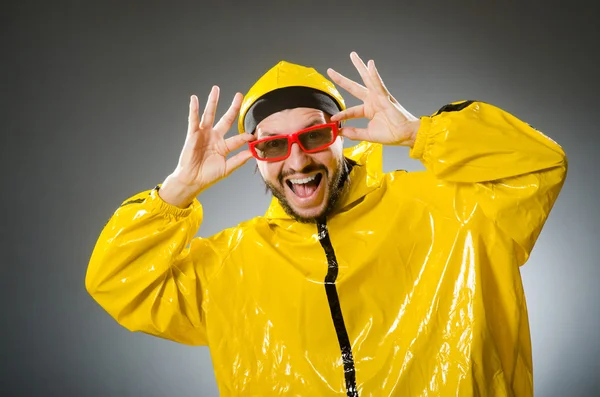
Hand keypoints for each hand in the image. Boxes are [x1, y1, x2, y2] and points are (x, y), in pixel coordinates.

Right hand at [159, 86, 255, 207]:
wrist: (192, 180)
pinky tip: (195, 99)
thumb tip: (253, 153)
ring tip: (216, 89)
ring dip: (213, 102)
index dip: (245, 137)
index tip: (253, 136)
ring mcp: (204, 134)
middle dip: (233, 107)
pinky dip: (194, 110)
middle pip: (226, 119)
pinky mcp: (193, 134)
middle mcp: (215, 137)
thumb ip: (239, 160)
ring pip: (210, 115)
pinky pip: (193, 120)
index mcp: (223, 145)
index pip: (237, 138)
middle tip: (239, 95)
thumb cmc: (208, 175)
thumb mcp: (227, 168)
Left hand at [327, 52, 420, 146]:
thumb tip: (340, 132)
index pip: (350, 111)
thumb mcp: (368, 135)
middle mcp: (372, 100)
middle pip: (354, 87)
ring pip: (366, 79)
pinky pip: (378, 84)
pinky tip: (370, 65)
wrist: (405, 135)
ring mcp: (378, 97)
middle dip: (342, 79)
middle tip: (330, 70)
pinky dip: (374, 74)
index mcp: (368, 110)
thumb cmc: (391, 134)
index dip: (342, 114)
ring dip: (359, 66)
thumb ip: (355, 133)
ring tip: (352, 55)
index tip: (333, 118)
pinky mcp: (385, 96)